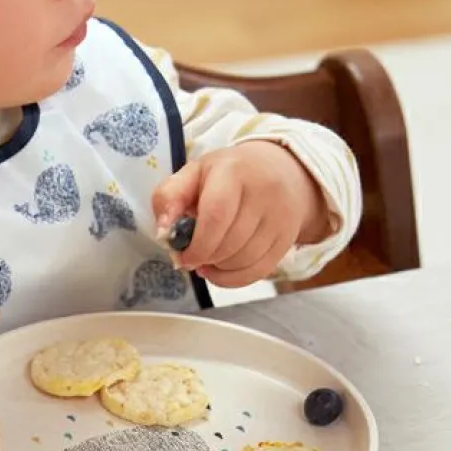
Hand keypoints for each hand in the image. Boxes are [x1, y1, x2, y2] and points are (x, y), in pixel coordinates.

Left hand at [152, 141, 330, 287]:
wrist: (280, 171)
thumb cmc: (227, 175)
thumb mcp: (193, 173)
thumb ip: (169, 197)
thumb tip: (163, 232)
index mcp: (233, 171)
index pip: (217, 215)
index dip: (197, 243)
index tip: (182, 255)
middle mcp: (264, 192)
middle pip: (230, 242)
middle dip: (205, 257)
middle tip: (191, 256)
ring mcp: (281, 216)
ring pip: (245, 260)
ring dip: (218, 268)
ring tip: (206, 258)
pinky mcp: (288, 238)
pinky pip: (259, 271)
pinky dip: (234, 278)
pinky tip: (220, 269)